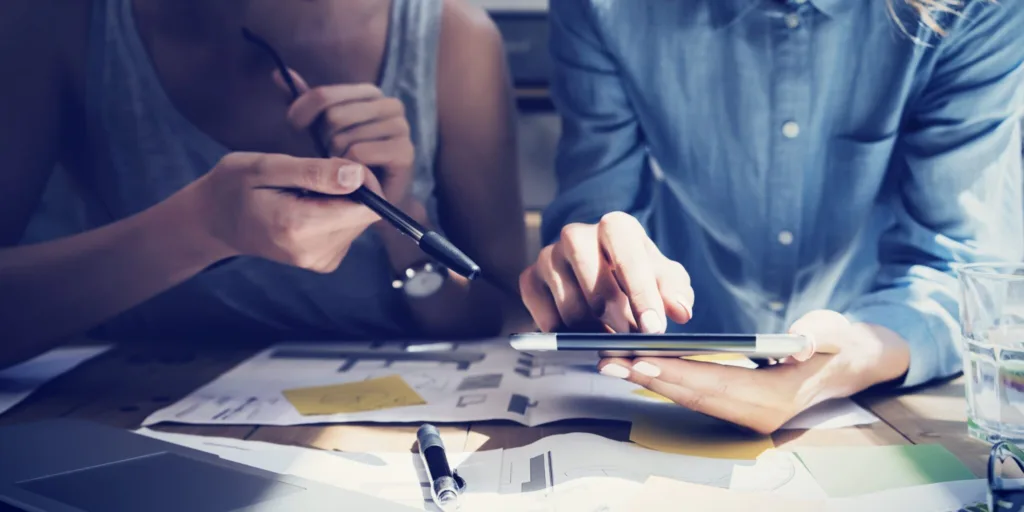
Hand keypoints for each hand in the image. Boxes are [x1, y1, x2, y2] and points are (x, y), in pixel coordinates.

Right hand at [176, 152, 381, 272]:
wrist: (214, 221)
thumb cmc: (235, 186)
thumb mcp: (267, 167)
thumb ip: (315, 172)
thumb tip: (357, 176)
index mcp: (299, 227)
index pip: (365, 208)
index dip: (364, 181)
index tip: (340, 164)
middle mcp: (314, 252)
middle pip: (365, 216)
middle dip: (352, 190)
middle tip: (315, 176)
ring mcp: (319, 262)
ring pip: (359, 223)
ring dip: (342, 201)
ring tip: (306, 192)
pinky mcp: (324, 262)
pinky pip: (348, 230)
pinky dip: (336, 214)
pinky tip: (308, 206)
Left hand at [274, 70, 414, 205]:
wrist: (372, 202)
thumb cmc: (343, 162)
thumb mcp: (319, 129)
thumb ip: (303, 102)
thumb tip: (277, 73)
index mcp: (370, 93)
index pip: (324, 95)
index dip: (301, 111)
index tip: (294, 127)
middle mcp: (391, 105)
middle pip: (333, 117)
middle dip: (323, 142)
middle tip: (331, 157)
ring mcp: (401, 128)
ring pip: (344, 138)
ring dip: (335, 160)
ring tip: (343, 169)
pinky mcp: (405, 152)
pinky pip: (359, 154)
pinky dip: (348, 170)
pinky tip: (353, 178)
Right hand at [520, 212, 692, 332]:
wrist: (601, 275)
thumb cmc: (636, 275)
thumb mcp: (663, 278)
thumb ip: (675, 291)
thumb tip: (680, 311)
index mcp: (614, 227)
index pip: (626, 255)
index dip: (641, 294)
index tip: (654, 328)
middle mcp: (576, 235)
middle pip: (594, 284)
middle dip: (617, 319)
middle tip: (633, 341)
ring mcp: (548, 256)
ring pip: (570, 307)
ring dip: (593, 331)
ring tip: (611, 340)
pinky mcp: (529, 279)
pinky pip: (543, 316)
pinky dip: (564, 334)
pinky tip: (580, 336)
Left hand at [596, 310, 911, 433]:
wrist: (851, 364)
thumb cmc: (839, 342)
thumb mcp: (835, 332)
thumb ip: (819, 336)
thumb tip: (803, 342)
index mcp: (777, 398)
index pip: (716, 384)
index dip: (676, 372)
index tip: (639, 359)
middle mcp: (757, 415)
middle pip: (692, 395)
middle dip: (648, 378)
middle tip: (607, 361)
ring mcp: (746, 417)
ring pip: (689, 399)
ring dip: (649, 382)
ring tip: (612, 364)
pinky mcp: (738, 409)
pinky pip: (695, 398)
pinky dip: (666, 383)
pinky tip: (639, 368)